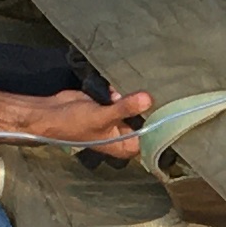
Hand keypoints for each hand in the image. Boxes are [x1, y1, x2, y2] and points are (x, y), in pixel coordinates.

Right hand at [0, 87, 155, 150]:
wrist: (49, 113)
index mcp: (126, 146)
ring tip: (148, 80)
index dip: (164, 124)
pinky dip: (124, 90)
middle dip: (152, 106)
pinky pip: (124, 97)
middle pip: (147, 120)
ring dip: (137, 95)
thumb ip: (124, 108)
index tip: (176, 107)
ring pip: (136, 107)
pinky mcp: (110, 106)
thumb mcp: (101, 116)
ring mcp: (118, 120)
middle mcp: (125, 135)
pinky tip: (125, 81)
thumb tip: (148, 99)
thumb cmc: (73, 124)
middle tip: (167, 88)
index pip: (154, 137)